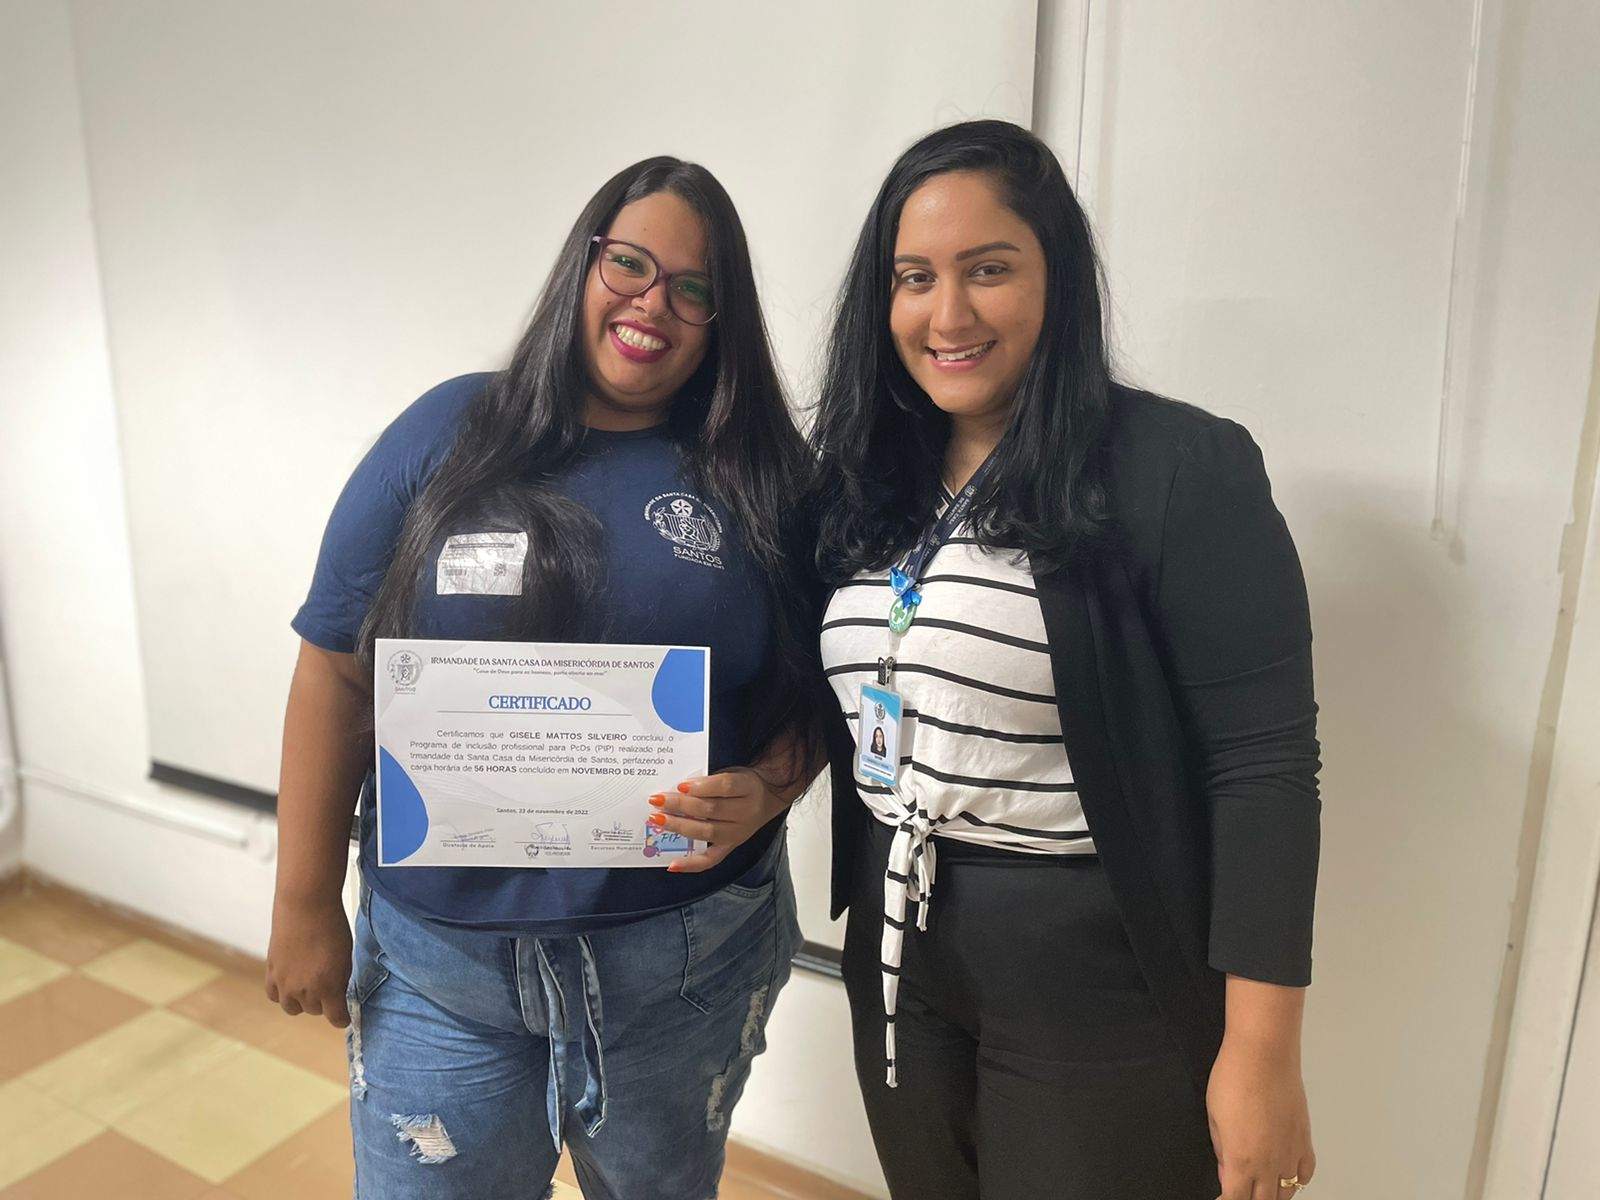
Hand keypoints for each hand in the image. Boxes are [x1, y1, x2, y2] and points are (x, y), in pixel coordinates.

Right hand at [265, 895, 352, 1027]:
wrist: (306, 905)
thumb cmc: (333, 927)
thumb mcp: (346, 957)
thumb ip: (341, 980)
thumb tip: (338, 993)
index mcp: (328, 989)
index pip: (336, 1019)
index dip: (342, 1017)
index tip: (344, 1014)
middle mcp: (304, 991)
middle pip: (315, 1010)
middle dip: (323, 1002)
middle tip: (329, 985)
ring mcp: (284, 983)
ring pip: (293, 1007)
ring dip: (302, 1000)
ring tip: (309, 984)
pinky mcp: (271, 971)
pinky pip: (274, 995)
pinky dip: (282, 992)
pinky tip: (290, 981)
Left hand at [650, 766, 789, 873]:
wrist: (768, 795)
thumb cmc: (743, 782)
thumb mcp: (732, 772)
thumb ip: (709, 779)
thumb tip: (677, 788)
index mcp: (747, 787)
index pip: (725, 786)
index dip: (702, 787)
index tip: (681, 785)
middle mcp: (745, 812)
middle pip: (711, 810)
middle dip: (681, 805)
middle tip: (658, 800)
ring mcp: (737, 833)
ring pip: (707, 832)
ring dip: (680, 826)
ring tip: (658, 819)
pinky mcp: (730, 847)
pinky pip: (711, 859)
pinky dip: (691, 864)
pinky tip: (673, 864)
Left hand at [1207, 1032, 1315, 1199]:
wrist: (1263, 1054)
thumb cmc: (1235, 1077)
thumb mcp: (1213, 1117)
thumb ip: (1221, 1151)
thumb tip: (1226, 1171)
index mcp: (1241, 1160)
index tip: (1220, 1199)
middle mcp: (1270, 1163)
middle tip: (1239, 1191)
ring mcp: (1291, 1153)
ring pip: (1286, 1193)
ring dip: (1272, 1195)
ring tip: (1259, 1188)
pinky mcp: (1304, 1140)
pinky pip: (1305, 1174)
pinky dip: (1296, 1181)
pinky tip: (1286, 1176)